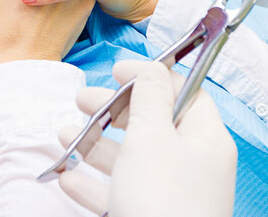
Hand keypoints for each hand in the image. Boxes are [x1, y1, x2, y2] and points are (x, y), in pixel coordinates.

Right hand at [58, 61, 236, 216]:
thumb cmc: (163, 200)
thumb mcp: (152, 137)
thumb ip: (149, 97)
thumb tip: (151, 67)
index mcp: (204, 138)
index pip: (184, 92)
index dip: (151, 76)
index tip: (116, 71)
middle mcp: (191, 164)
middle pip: (151, 123)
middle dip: (112, 110)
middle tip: (81, 100)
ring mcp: (169, 194)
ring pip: (130, 159)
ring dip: (94, 144)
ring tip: (63, 135)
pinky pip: (119, 193)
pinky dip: (92, 183)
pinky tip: (66, 176)